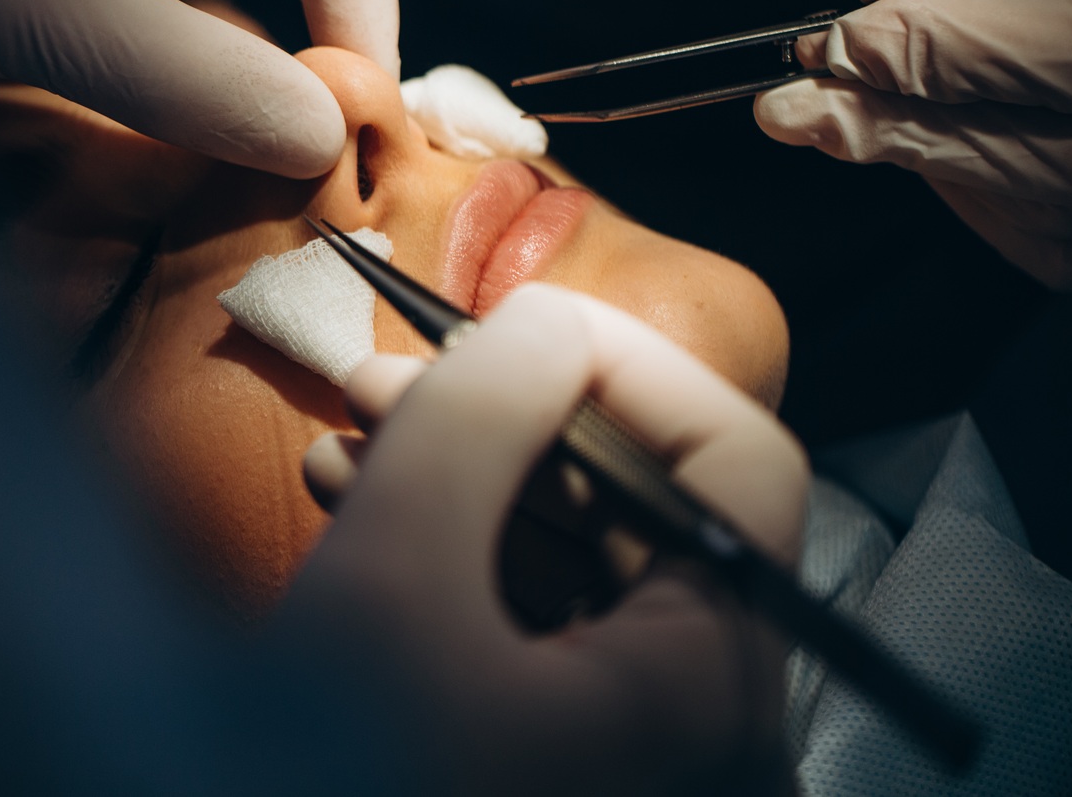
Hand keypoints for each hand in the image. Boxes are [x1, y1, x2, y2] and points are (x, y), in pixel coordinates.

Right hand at [286, 284, 805, 796]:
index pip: (736, 462)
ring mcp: (619, 752)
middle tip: (391, 368)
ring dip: (459, 475)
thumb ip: (480, 419)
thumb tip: (537, 324)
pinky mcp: (545, 761)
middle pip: (641, 508)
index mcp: (712, 691)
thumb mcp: (400, 575)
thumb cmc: (336, 774)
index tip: (505, 321)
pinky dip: (444, 552)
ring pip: (566, 562)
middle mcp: (695, 727)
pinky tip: (352, 497)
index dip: (626, 363)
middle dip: (508, 416)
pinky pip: (522, 626)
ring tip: (349, 424)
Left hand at [755, 0, 1071, 297]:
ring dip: (926, 154)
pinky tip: (931, 129)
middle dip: (908, 126)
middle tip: (790, 105)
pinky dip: (968, 181)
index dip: (955, 55)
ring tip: (835, 106)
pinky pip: (1040, 233)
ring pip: (1037, 209)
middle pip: (1054, 162)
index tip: (845, 38)